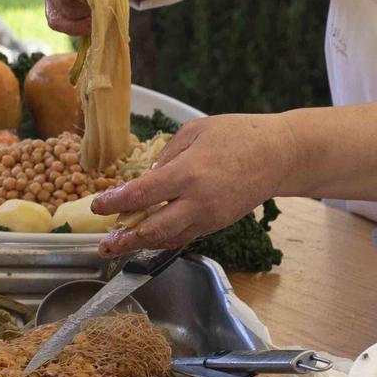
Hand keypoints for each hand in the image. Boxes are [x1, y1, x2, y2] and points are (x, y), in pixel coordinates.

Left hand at [91, 114, 296, 257]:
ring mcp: (209, 217)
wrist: (279, 155)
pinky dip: (163, 239)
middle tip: (103, 245)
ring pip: (168, 239)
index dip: (114, 203)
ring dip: (141, 244)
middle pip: (152, 230)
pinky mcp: (218, 224)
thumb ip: (166, 155)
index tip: (97, 206)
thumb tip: (147, 177)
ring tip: (119, 245)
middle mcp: (197, 201)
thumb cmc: (238, 135)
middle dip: (124, 240)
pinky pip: (185, 236)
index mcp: (188, 172)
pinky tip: (148, 237)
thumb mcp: (195, 131)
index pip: (141, 195)